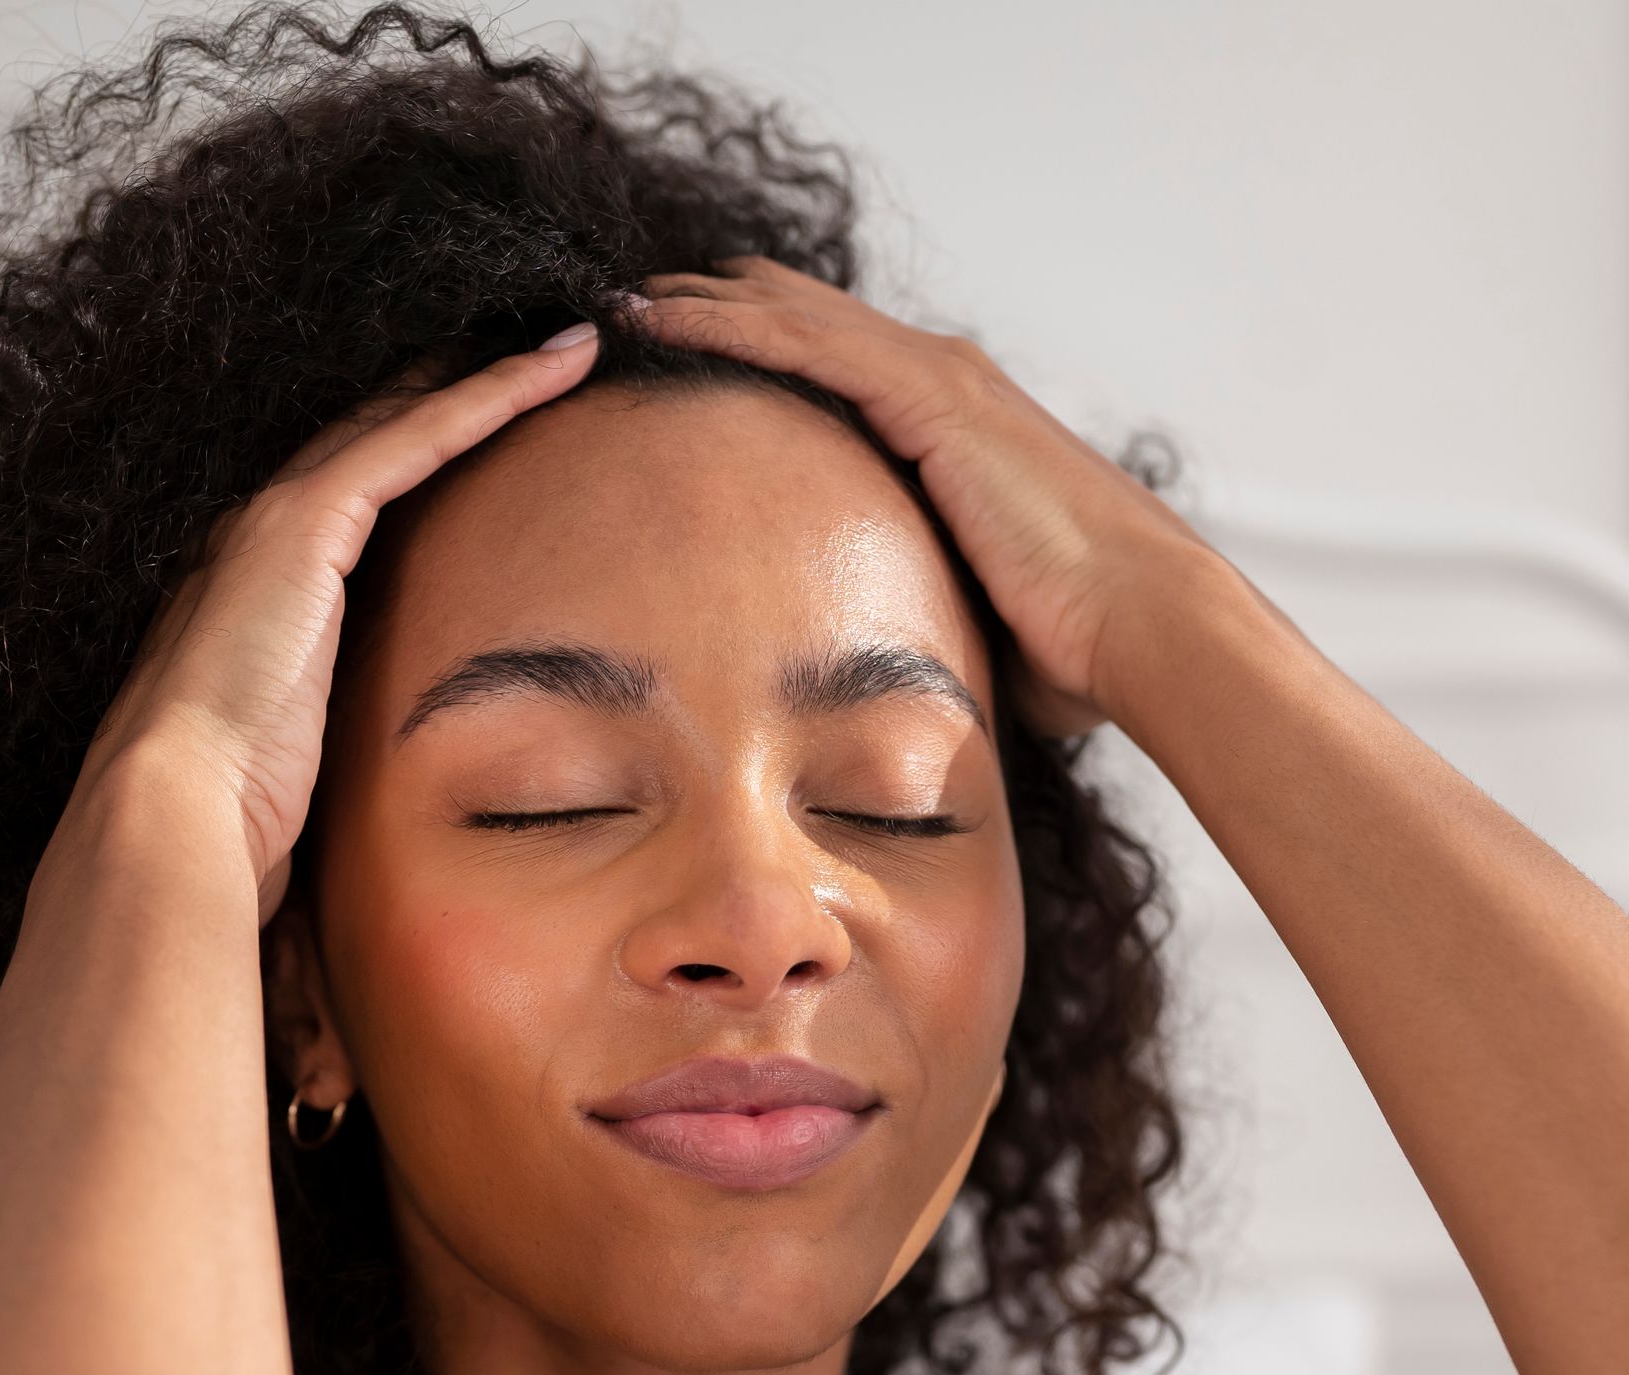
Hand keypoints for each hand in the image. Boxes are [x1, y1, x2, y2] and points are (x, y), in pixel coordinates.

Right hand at [76, 328, 601, 924]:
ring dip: (491, 370)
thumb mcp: (302, 780)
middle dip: (457, 387)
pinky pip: (419, 437)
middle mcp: (262, 540)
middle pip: (380, 441)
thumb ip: (338, 762)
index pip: (356, 504)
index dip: (424, 456)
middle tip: (543, 343)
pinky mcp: (309, 523)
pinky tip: (557, 362)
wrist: (172, 814)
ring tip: (573, 336)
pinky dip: (490, 394)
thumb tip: (387, 832)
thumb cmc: (230, 823)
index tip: (490, 428)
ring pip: (405, 421)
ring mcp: (281, 521)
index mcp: (260, 599)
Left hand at [633, 261, 1213, 737]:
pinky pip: (806, 346)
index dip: (760, 352)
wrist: (1140, 625)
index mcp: (953, 429)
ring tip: (622, 301)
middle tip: (632, 309)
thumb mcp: (975, 619)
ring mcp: (939, 382)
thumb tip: (885, 686)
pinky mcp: (931, 398)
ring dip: (704, 303)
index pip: (837, 368)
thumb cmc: (1078, 649)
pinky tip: (661, 320)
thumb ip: (923, 619)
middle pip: (806, 321)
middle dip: (719, 308)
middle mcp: (944, 384)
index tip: (682, 360)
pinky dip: (729, 325)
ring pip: (794, 316)